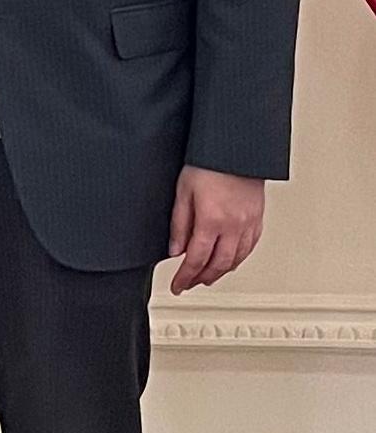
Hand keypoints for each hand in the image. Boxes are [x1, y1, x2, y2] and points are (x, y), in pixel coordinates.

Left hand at [167, 165, 265, 291]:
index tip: (177, 286)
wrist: (236, 147)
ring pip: (236, 259)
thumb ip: (179, 224)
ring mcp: (249, 223)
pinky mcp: (258, 217)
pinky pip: (250, 247)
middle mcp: (233, 226)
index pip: (196, 259)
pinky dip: (238, 259)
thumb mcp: (183, 191)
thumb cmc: (208, 162)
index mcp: (212, 220)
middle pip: (218, 265)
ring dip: (221, 272)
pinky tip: (231, 260)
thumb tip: (175, 250)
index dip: (185, 277)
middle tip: (190, 283)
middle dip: (202, 278)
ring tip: (207, 276)